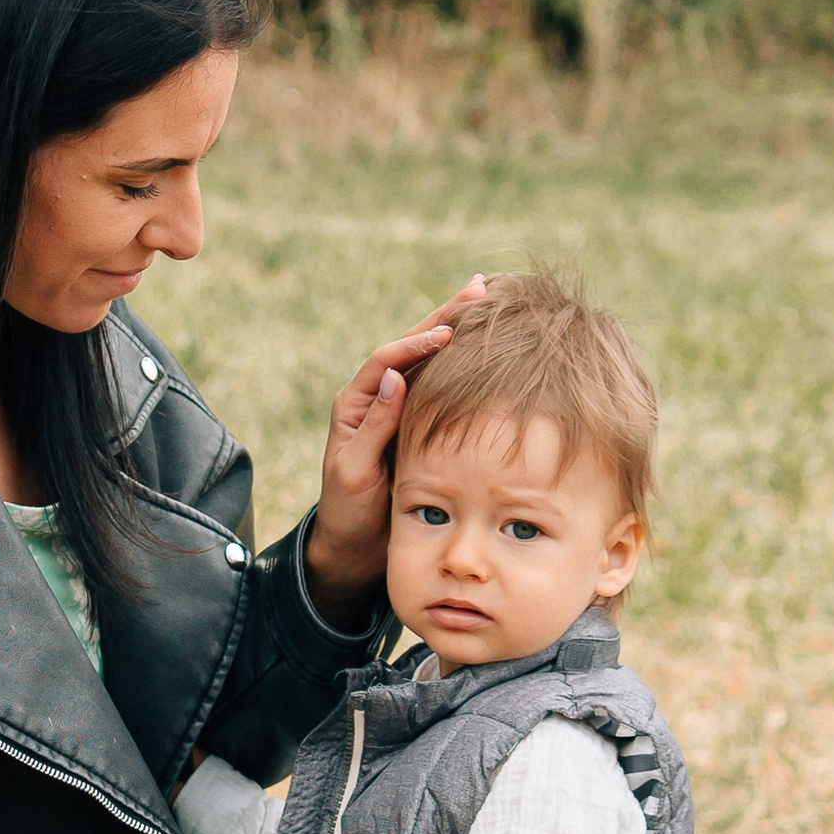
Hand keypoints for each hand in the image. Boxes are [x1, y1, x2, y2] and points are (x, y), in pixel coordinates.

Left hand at [303, 278, 489, 617]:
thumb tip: (396, 377)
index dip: (418, 344)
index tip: (449, 332)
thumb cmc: (348, 511)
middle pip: (410, 346)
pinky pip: (439, 383)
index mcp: (354, 404)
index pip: (388, 360)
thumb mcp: (355, 471)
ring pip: (429, 359)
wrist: (353, 545)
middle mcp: (375, 398)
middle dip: (444, 315)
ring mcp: (397, 408)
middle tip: (479, 287)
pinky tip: (484, 344)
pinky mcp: (416, 422)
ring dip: (454, 327)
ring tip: (485, 299)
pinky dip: (461, 360)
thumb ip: (374, 426)